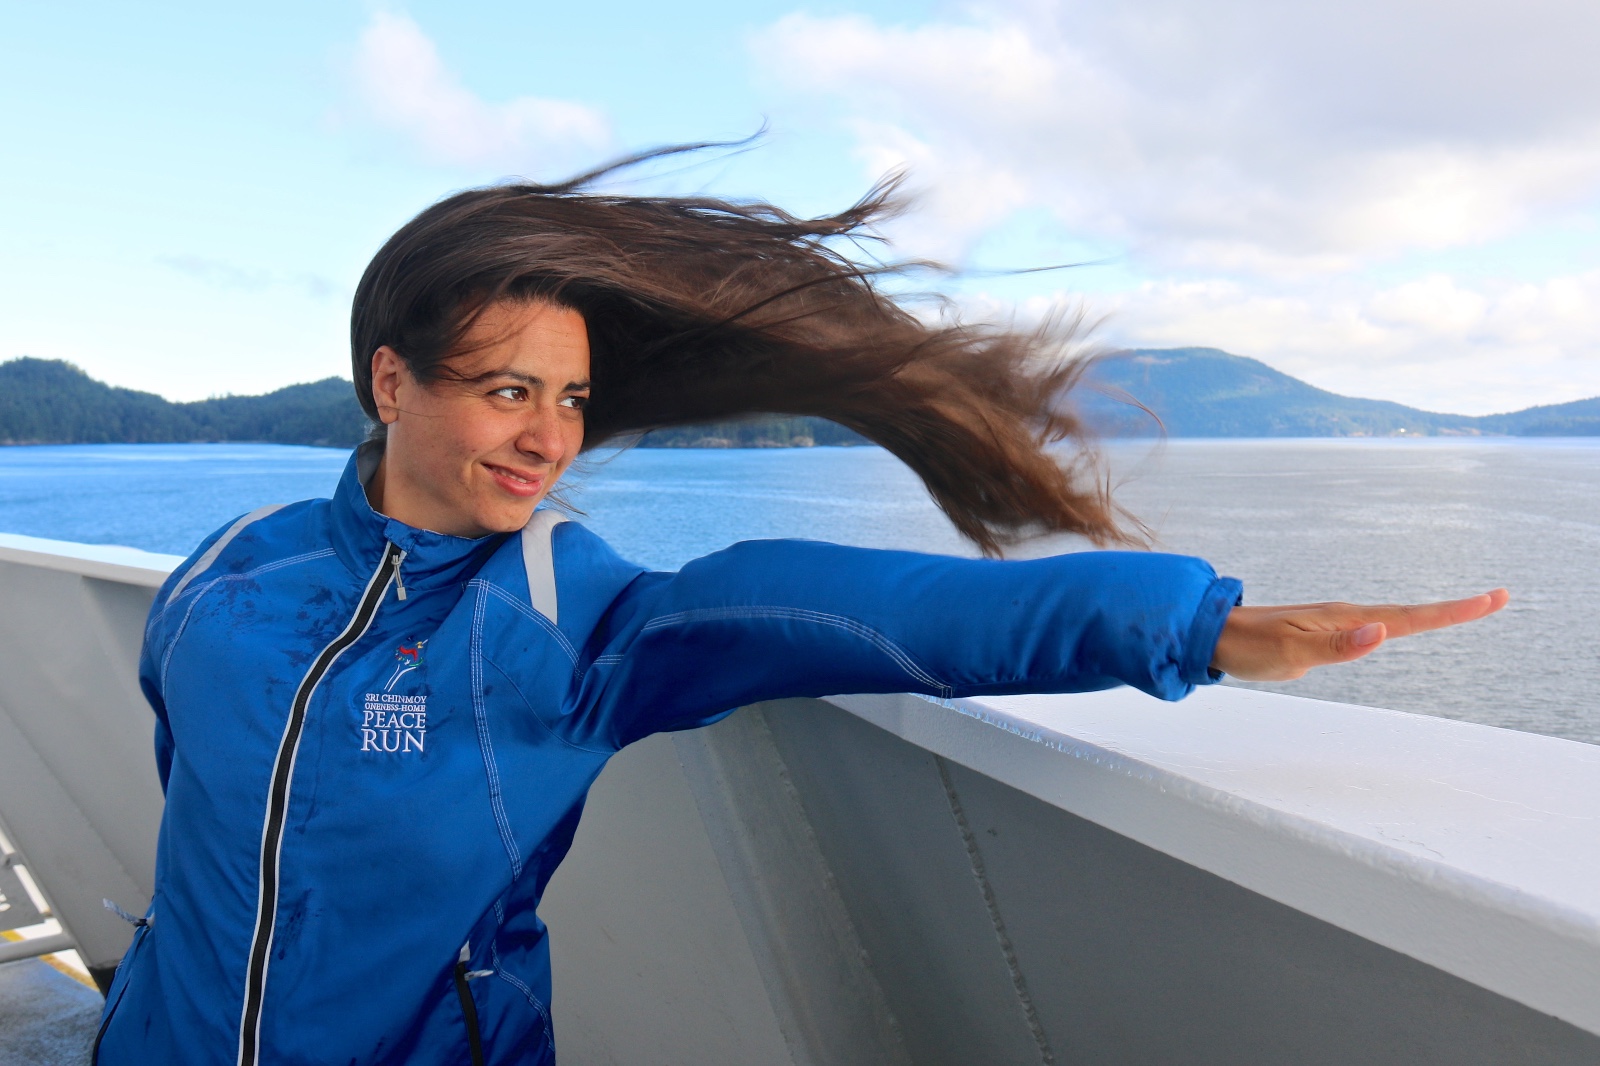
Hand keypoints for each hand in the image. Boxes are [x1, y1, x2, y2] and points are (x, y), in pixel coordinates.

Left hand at [1210, 589, 1508, 681]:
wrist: (1212, 635)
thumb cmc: (1249, 647)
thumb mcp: (1292, 654)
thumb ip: (1338, 646)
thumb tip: (1383, 632)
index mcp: (1346, 618)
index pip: (1410, 617)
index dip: (1452, 611)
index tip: (1492, 599)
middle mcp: (1347, 616)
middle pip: (1410, 614)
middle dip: (1453, 610)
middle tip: (1496, 600)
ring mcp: (1336, 623)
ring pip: (1394, 618)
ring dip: (1431, 615)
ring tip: (1465, 611)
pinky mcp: (1325, 633)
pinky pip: (1373, 627)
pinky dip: (1400, 624)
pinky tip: (1401, 627)